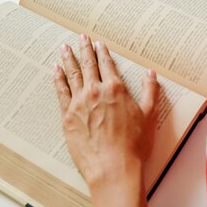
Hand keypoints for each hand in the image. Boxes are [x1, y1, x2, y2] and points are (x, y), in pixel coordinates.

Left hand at [53, 34, 157, 189]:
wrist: (113, 168)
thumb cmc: (134, 146)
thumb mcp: (149, 116)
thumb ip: (150, 91)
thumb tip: (151, 73)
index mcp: (115, 89)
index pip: (107, 64)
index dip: (102, 52)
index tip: (98, 43)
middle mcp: (95, 91)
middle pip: (88, 65)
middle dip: (84, 49)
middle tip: (80, 37)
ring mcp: (79, 103)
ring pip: (72, 74)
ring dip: (68, 59)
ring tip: (64, 47)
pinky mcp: (68, 116)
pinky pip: (61, 92)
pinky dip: (58, 79)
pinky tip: (56, 70)